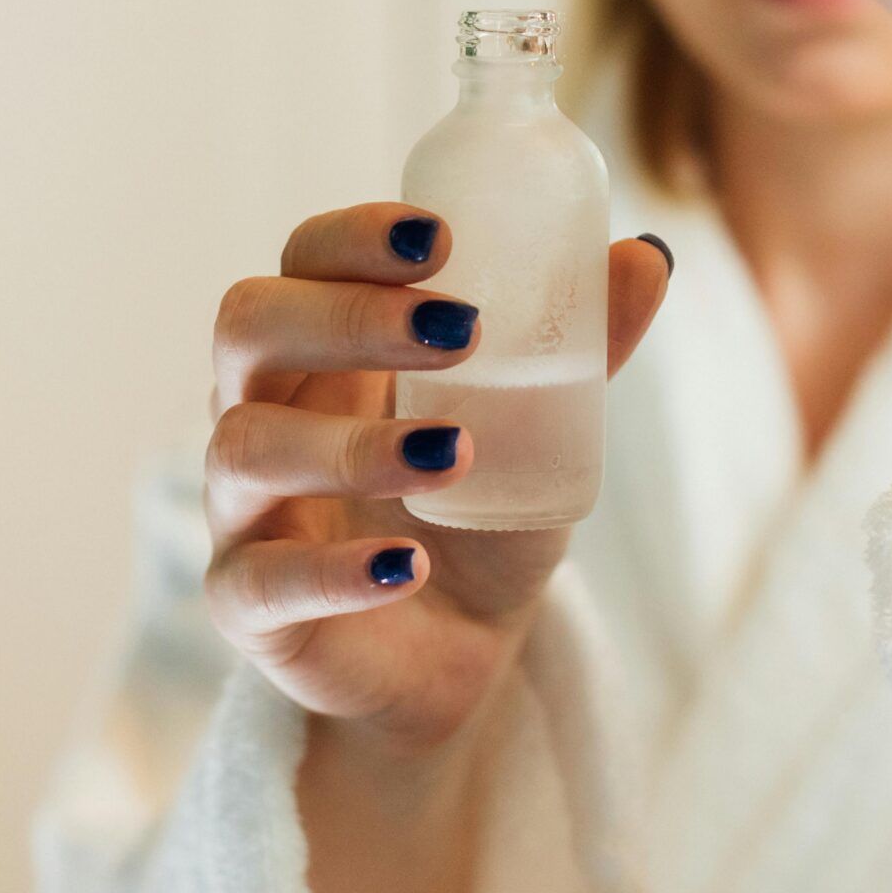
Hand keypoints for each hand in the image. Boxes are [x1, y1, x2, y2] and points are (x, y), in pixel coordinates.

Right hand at [206, 205, 669, 751]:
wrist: (459, 655)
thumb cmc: (480, 513)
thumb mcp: (540, 430)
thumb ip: (580, 347)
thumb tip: (648, 256)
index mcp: (325, 347)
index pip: (303, 259)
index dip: (354, 237)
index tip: (441, 237)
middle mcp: (266, 409)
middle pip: (248, 325)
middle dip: (346, 315)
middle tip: (459, 329)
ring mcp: (245, 507)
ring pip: (243, 447)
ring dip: (350, 442)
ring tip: (451, 453)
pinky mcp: (247, 604)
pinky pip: (258, 580)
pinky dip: (333, 572)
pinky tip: (408, 566)